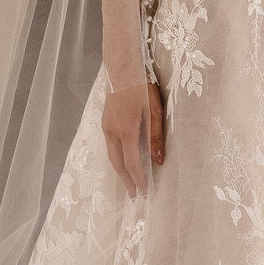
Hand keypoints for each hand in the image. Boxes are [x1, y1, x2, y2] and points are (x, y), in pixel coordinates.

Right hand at [102, 79, 164, 198]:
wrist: (121, 69)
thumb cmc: (141, 87)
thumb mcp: (153, 111)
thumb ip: (155, 137)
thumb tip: (158, 160)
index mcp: (126, 130)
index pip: (131, 163)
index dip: (138, 179)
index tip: (145, 192)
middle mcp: (112, 132)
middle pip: (118, 163)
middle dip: (126, 181)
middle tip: (134, 195)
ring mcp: (106, 126)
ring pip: (112, 155)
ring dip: (120, 170)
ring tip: (129, 182)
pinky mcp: (105, 121)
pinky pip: (110, 146)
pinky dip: (117, 158)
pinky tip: (123, 160)